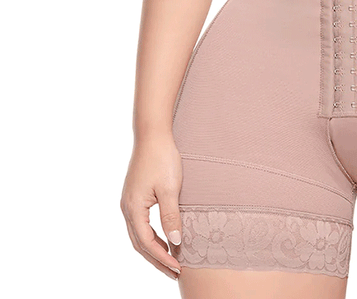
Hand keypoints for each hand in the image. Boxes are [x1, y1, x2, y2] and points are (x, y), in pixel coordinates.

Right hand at [120, 133, 183, 279]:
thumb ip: (171, 217)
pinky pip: (141, 224)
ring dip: (154, 249)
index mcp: (133, 208)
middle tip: (175, 272)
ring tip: (171, 260)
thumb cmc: (162, 158)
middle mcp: (127, 208)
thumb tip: (175, 242)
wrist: (153, 134)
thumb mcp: (170, 188)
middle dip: (157, 260)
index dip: (163, 257)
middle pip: (140, 243)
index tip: (178, 268)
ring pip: (139, 235)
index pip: (148, 243)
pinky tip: (164, 238)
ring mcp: (129, 202)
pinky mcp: (134, 196)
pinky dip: (151, 236)